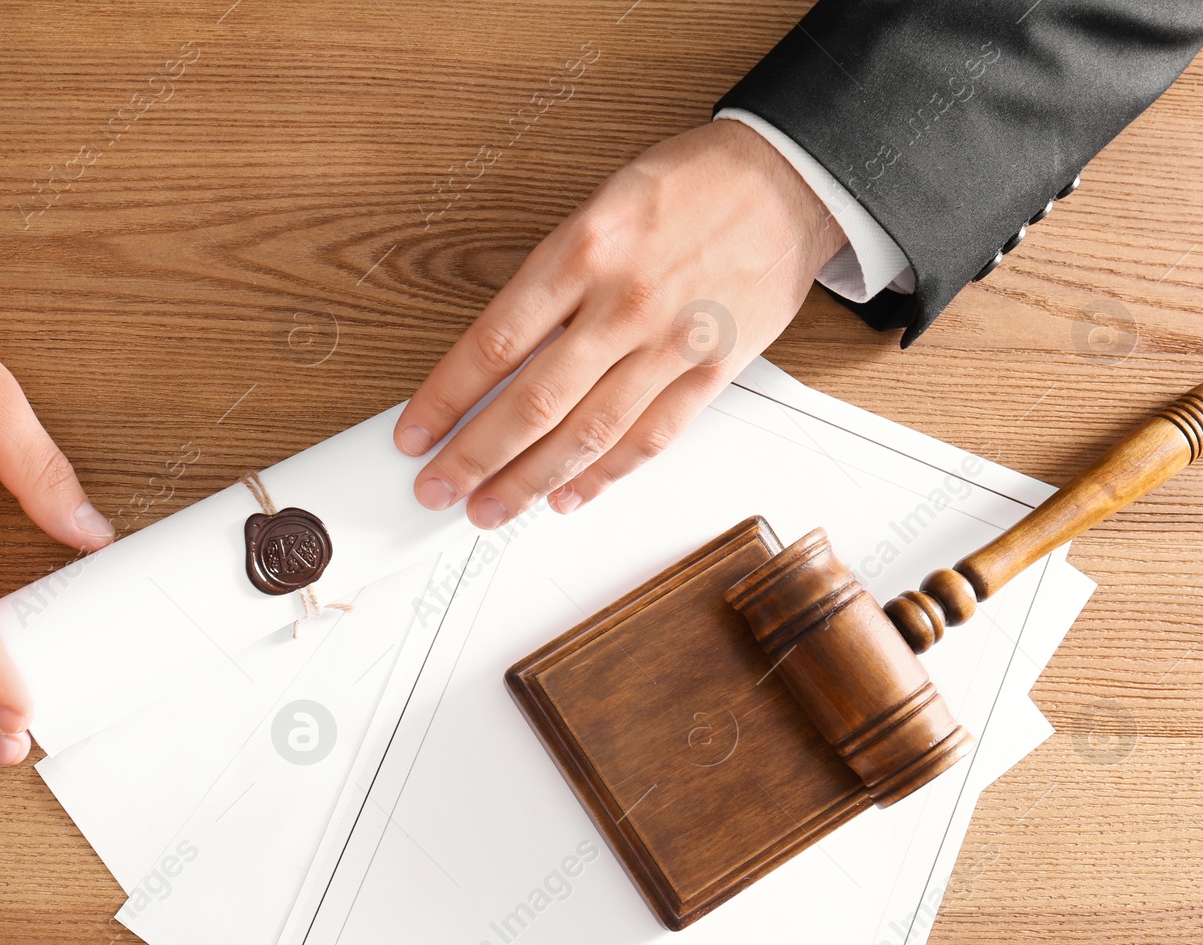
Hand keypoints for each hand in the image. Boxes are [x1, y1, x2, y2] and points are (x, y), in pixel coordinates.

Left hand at [395, 119, 845, 526]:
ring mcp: (673, 342)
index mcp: (584, 250)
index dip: (446, 397)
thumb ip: (551, 283)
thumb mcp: (600, 208)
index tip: (415, 432)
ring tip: (490, 508)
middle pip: (534, 401)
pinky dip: (606, 475)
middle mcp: (626, 301)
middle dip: (476, 456)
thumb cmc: (690, 187)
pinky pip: (651, 437)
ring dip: (531, 481)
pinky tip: (569, 495)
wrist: (788, 179)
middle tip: (438, 488)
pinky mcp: (714, 371)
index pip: (496, 342)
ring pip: (589, 433)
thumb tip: (494, 359)